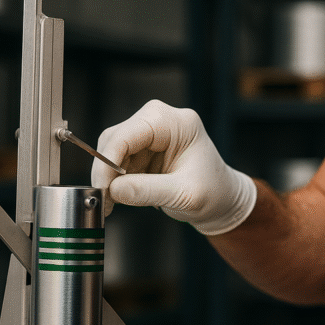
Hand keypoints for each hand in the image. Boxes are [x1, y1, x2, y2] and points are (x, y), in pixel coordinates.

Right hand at [92, 100, 256, 235]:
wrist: (222, 201)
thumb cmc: (214, 193)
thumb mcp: (184, 195)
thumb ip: (148, 191)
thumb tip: (113, 190)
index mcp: (176, 123)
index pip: (129, 133)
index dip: (109, 160)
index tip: (102, 187)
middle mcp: (160, 121)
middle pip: (115, 138)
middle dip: (105, 170)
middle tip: (102, 199)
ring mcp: (150, 134)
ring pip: (112, 150)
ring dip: (107, 177)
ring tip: (109, 204)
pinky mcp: (143, 150)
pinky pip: (116, 161)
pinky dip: (113, 181)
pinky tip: (116, 199)